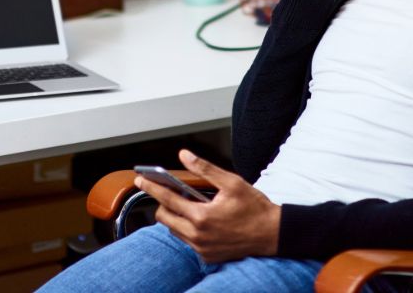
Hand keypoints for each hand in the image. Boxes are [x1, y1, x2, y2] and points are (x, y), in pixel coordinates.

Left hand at [134, 150, 279, 262]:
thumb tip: (184, 155)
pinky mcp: (207, 256)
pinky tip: (199, 217)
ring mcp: (202, 249)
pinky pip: (187, 240)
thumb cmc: (254, 207)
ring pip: (174, 230)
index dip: (152, 188)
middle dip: (163, 203)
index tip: (141, 180)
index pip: (168, 199)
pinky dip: (186, 227)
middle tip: (168, 191)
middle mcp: (198, 236)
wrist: (271, 234)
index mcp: (202, 216)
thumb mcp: (230, 182)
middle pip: (165, 218)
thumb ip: (204, 168)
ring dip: (175, 216)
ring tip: (187, 203)